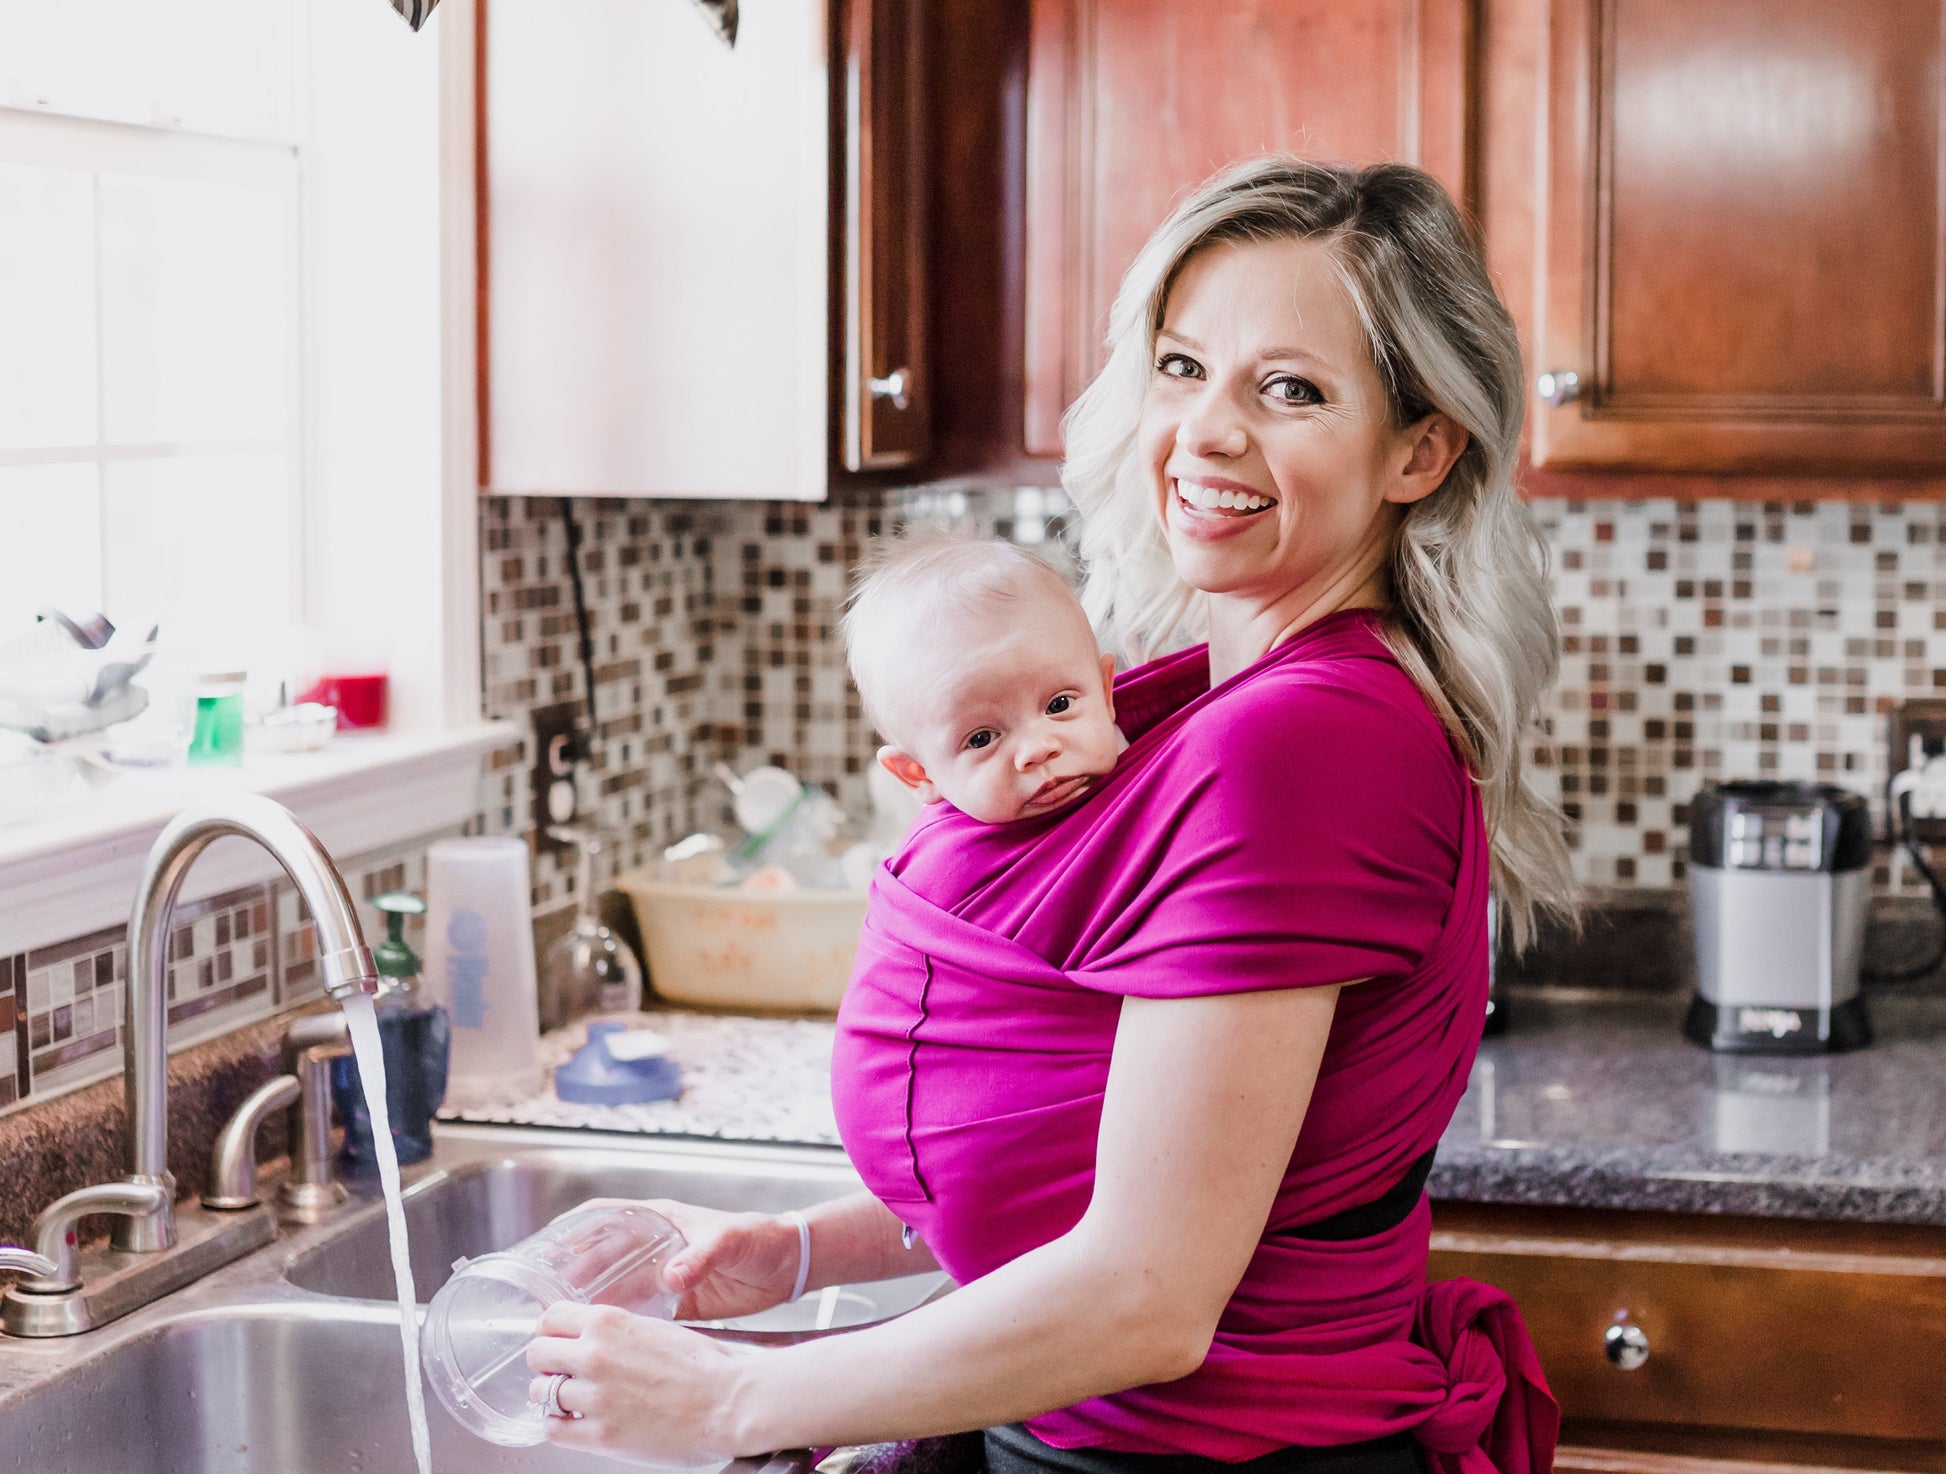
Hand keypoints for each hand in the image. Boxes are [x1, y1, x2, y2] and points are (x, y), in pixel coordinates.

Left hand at [526, 1302, 751, 1463]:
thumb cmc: (707, 1367)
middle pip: (536, 1354)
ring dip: (553, 1396)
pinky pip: (553, 1429)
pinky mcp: (600, 1435)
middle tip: (560, 1372)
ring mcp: (594, 1397)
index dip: (551, 1331)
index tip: (557, 1340)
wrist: (730, 1403)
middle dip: (546, 1363)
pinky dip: (558, 1425)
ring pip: (540, 1393)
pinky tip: (575, 1422)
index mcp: (610, 1322)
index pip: (550, 1318)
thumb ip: (620, 1332)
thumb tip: (596, 1339)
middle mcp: (595, 1355)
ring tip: (573, 1400)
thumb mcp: (658, 1330)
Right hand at [566, 1197, 804, 1321]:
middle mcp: (656, 1245)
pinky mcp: (676, 1300)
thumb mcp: (730, 1241)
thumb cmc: (761, 1239)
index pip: (607, 1215)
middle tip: (545, 1294)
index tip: (545, 1242)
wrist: (788, 1267)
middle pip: (602, 1254)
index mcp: (662, 1220)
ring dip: (592, 1299)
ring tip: (565, 1320)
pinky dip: (621, 1320)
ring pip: (616, 1284)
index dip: (574, 1226)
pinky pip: (639, 1309)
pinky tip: (605, 1338)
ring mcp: (664, 1273)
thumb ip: (702, 1257)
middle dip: (572, 1270)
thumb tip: (672, 1277)